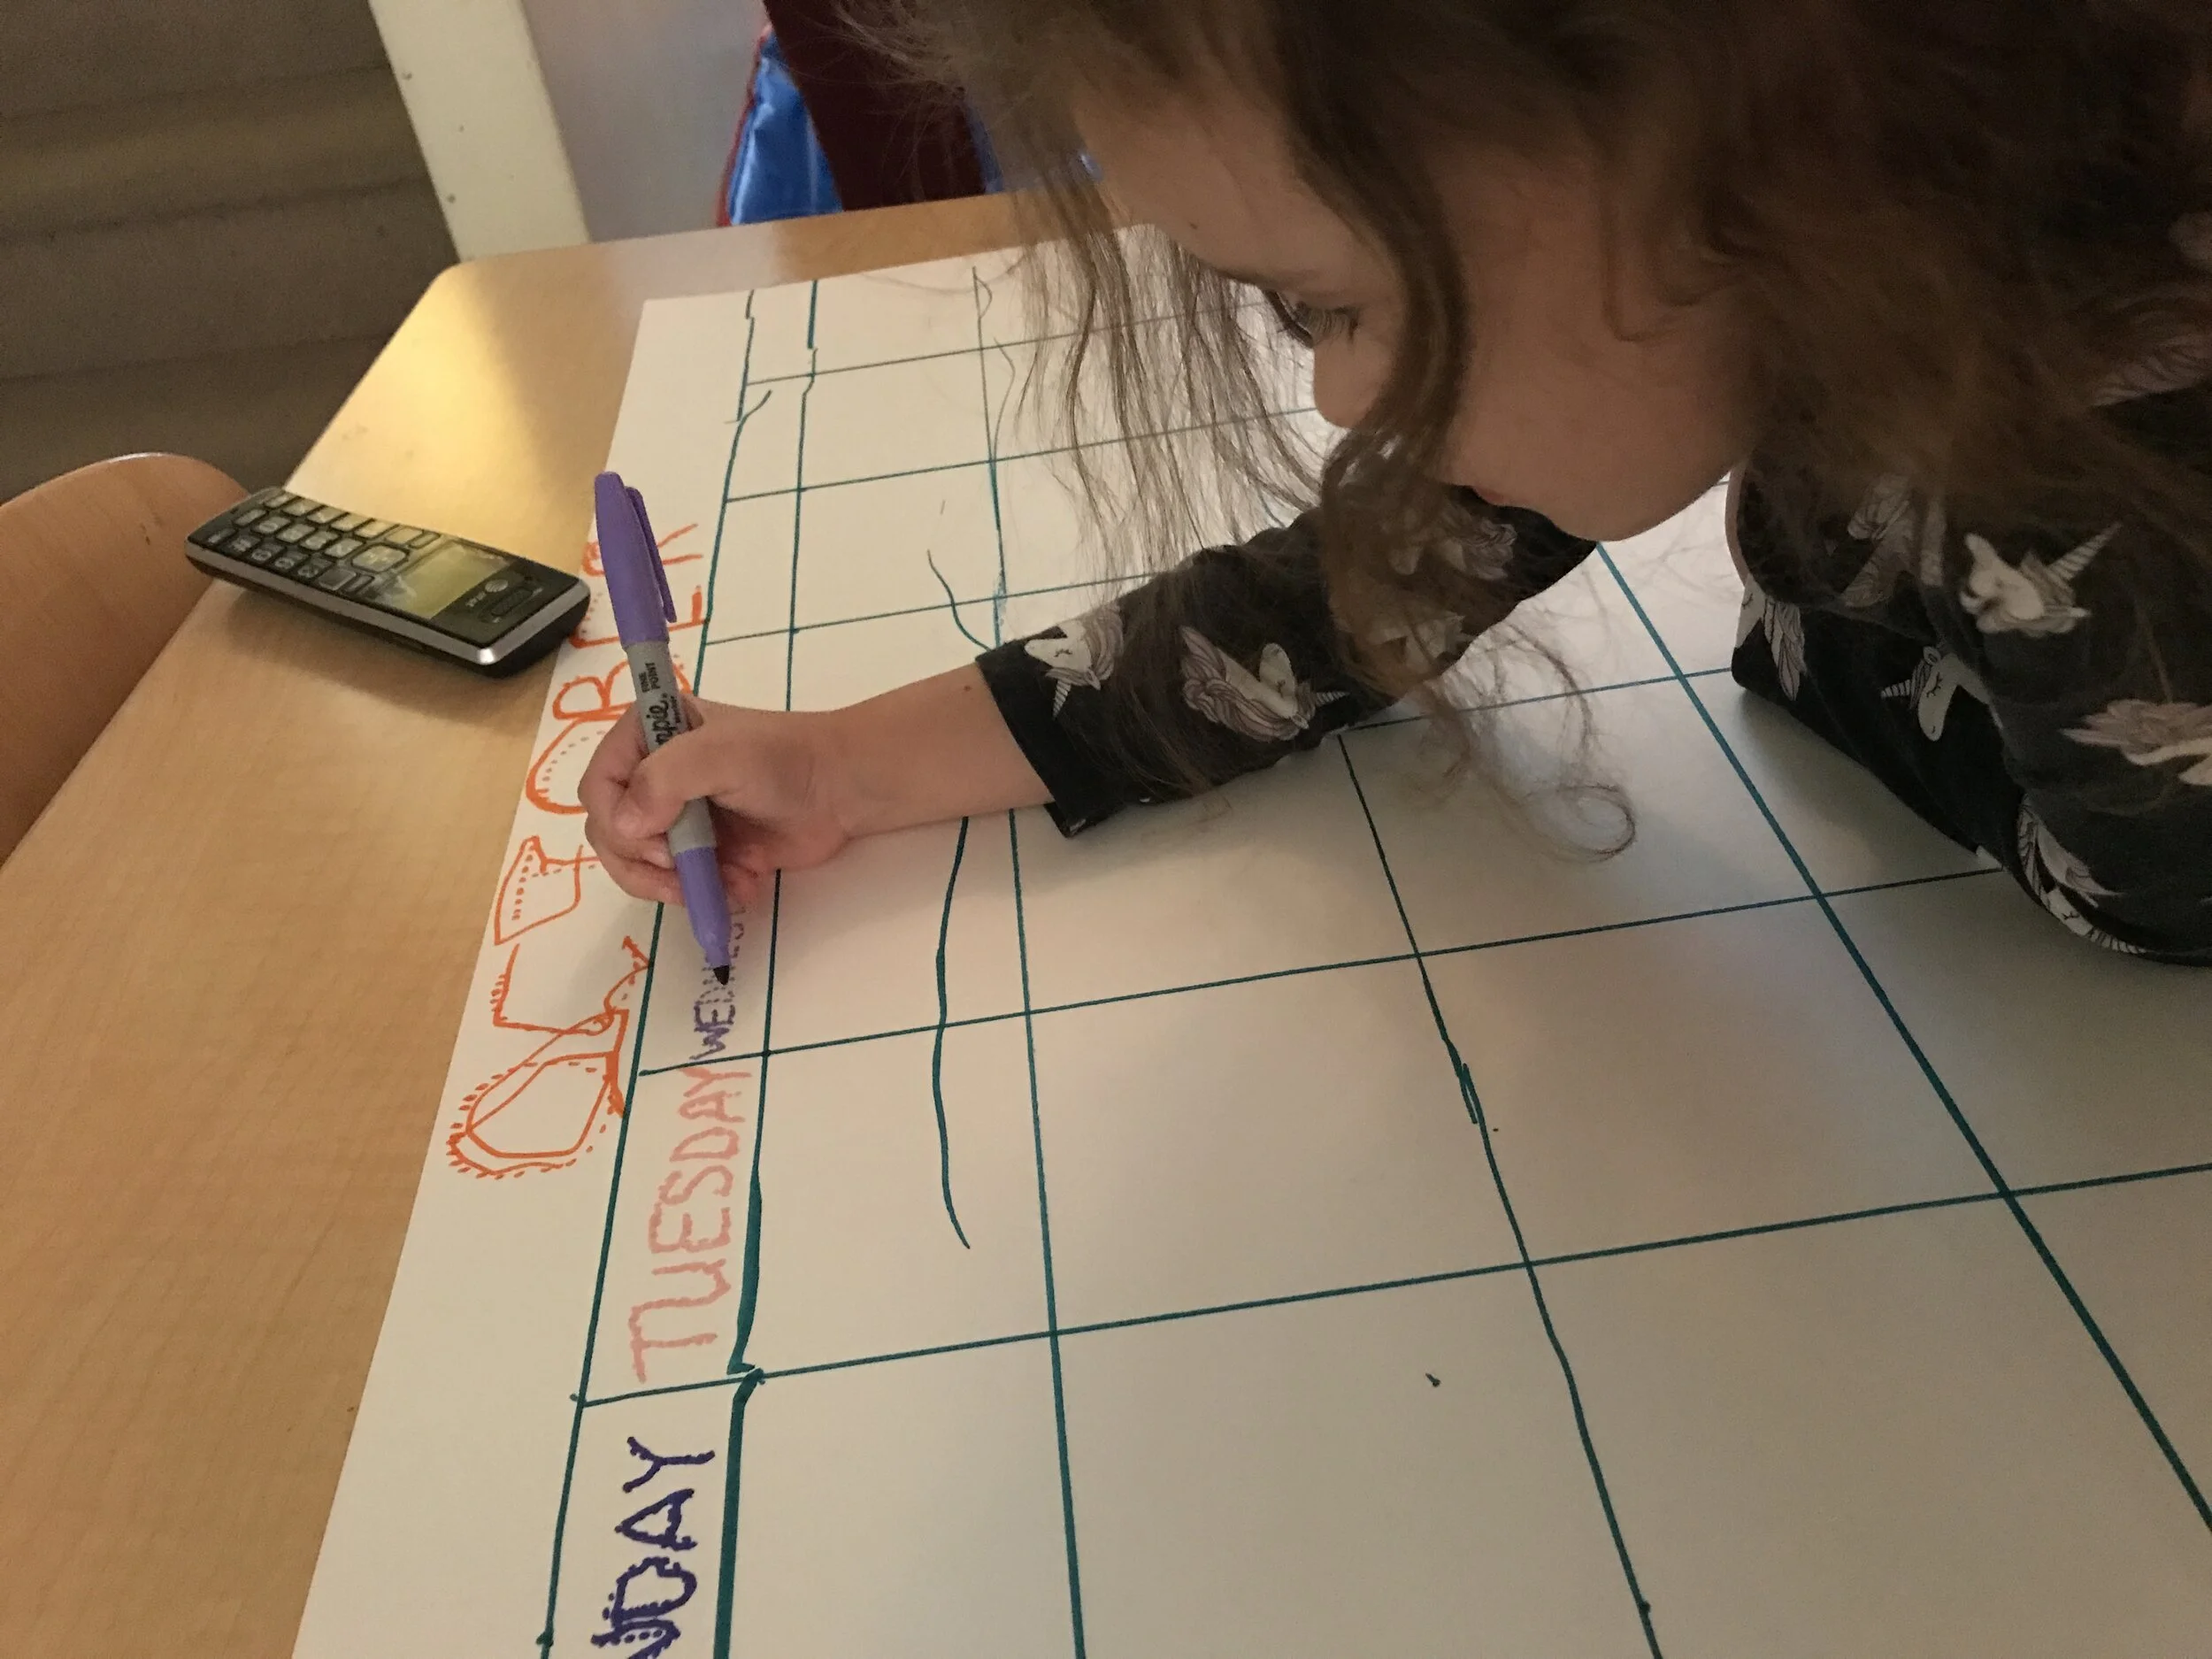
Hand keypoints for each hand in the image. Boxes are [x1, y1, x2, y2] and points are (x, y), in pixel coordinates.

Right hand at [580, 699, 853, 909]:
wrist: (842, 790)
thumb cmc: (783, 759)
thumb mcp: (721, 755)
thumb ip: (664, 780)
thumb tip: (623, 826)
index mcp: (647, 735)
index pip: (598, 785)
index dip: (617, 821)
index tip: (659, 842)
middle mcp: (653, 775)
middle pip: (610, 833)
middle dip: (645, 862)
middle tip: (684, 872)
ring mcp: (675, 816)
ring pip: (639, 867)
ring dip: (678, 883)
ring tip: (727, 880)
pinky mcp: (701, 851)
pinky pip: (678, 885)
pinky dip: (705, 893)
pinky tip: (744, 883)